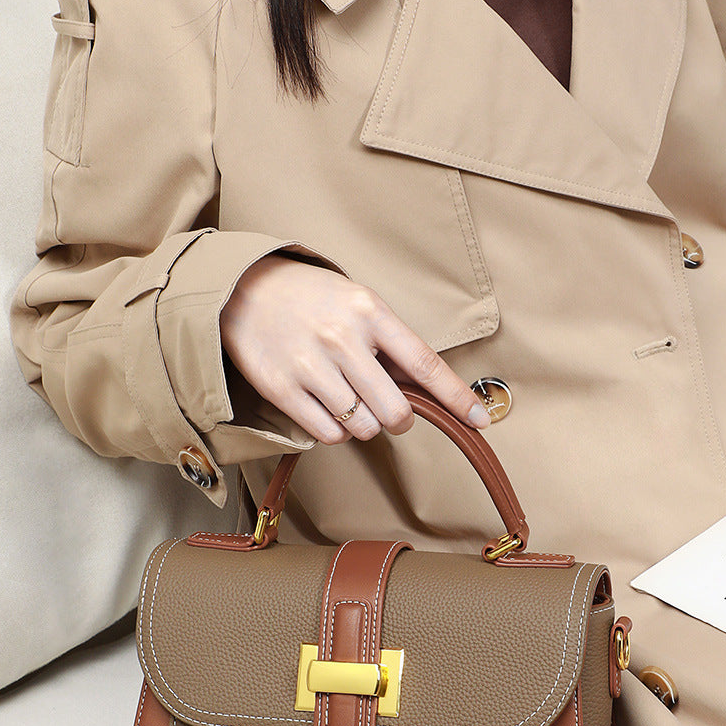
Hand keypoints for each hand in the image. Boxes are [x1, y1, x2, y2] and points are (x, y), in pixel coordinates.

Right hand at [219, 255, 490, 443]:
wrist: (243, 290)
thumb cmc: (311, 299)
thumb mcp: (357, 303)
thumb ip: (390, 343)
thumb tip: (429, 389)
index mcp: (369, 312)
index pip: (424, 363)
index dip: (456, 397)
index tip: (481, 420)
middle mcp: (342, 338)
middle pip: (394, 410)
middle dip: (398, 419)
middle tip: (386, 410)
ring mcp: (310, 365)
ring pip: (362, 428)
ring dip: (362, 425)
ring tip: (346, 399)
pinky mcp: (281, 389)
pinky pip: (327, 435)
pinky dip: (334, 432)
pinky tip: (324, 407)